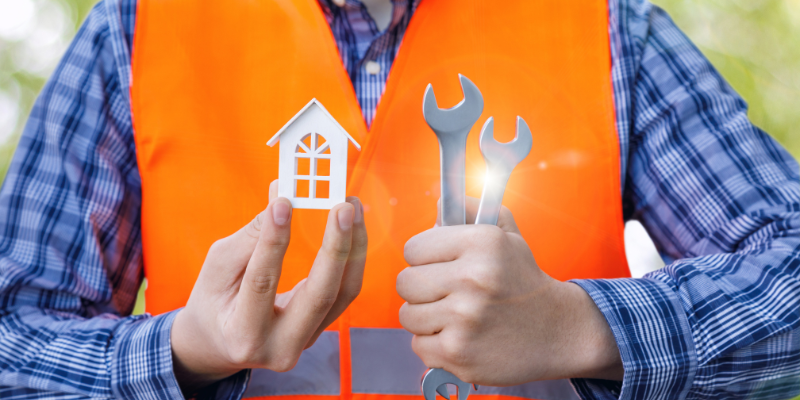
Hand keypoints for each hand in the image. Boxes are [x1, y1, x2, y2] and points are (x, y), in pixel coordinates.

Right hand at [171, 180, 366, 394]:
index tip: (284, 203)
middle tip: (343, 206)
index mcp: (243, 335)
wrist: (219, 345)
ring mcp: (306, 342)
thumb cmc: (213, 302)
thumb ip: (251, 236)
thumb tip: (282, 197)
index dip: (274, 241)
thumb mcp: (217, 269)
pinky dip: (351, 257)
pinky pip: (344, 292)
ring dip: (353, 246)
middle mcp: (281, 347)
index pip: (263, 282)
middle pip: (320, 295)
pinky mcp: (321, 330)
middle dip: (336, 246)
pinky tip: (351, 228)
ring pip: (343, 293)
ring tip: (352, 207)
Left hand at [397, 197, 621, 385]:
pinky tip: (460, 338)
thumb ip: (472, 211)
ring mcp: (464, 318)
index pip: (413, 249)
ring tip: (454, 316)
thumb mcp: (507, 235)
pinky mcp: (459, 353)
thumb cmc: (523, 281)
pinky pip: (419, 345)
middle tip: (444, 293)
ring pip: (408, 315)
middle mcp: (473, 278)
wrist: (558, 332)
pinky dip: (435, 345)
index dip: (424, 258)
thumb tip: (440, 202)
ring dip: (426, 318)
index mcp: (482, 243)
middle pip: (405, 282)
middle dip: (420, 289)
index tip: (439, 266)